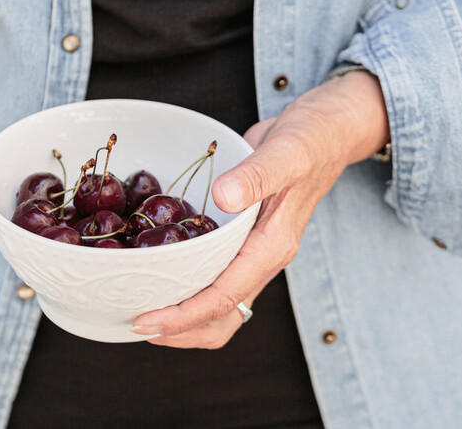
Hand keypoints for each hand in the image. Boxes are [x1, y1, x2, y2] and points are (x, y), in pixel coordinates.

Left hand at [132, 71, 389, 348]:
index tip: (147, 321)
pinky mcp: (244, 240)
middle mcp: (264, 257)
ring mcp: (254, 251)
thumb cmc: (310, 139)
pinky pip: (218, 278)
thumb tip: (224, 197)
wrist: (325, 131)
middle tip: (136, 324)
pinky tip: (161, 276)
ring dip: (185, 318)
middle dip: (180, 330)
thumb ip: (257, 174)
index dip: (183, 315)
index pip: (225, 297)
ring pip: (221, 305)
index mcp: (273, 246)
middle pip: (222, 316)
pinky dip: (190, 288)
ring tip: (144, 313)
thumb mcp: (286, 150)